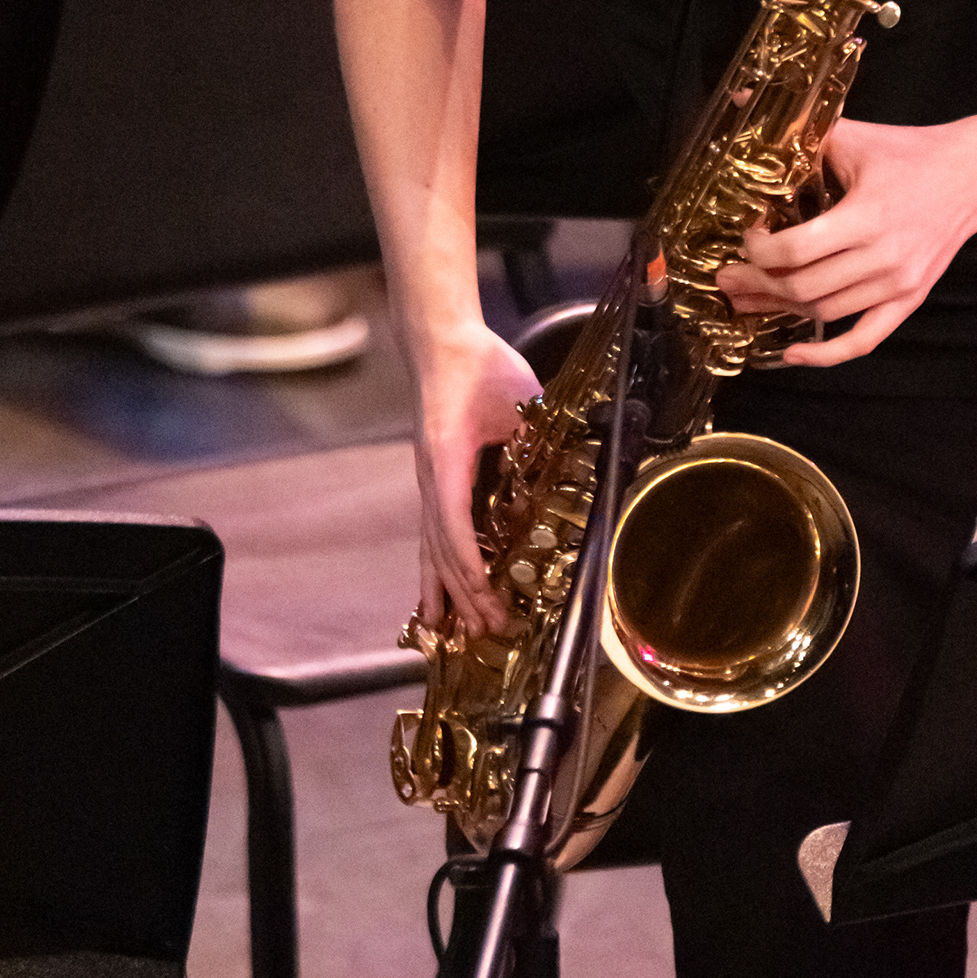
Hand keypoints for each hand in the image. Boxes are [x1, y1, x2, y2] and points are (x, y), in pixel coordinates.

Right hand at [413, 326, 540, 633]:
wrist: (442, 346)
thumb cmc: (477, 368)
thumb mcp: (518, 400)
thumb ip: (529, 441)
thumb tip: (547, 479)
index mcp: (447, 461)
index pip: (454, 523)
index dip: (470, 564)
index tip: (485, 596)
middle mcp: (431, 480)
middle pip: (442, 548)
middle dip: (464, 592)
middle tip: (490, 629)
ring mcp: (429, 483)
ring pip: (432, 547)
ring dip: (446, 589)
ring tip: (450, 630)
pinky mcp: (434, 481)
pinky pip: (433, 534)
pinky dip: (435, 568)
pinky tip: (435, 594)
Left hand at [715, 116, 976, 368]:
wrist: (973, 176)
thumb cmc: (909, 153)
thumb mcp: (856, 138)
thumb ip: (801, 129)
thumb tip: (742, 103)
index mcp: (867, 215)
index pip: (797, 249)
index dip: (760, 249)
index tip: (746, 235)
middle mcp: (883, 257)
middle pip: (804, 288)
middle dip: (757, 284)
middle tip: (726, 277)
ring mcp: (899, 284)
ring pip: (824, 313)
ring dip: (780, 310)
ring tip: (746, 300)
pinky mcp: (910, 300)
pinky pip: (864, 339)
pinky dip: (826, 355)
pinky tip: (792, 354)